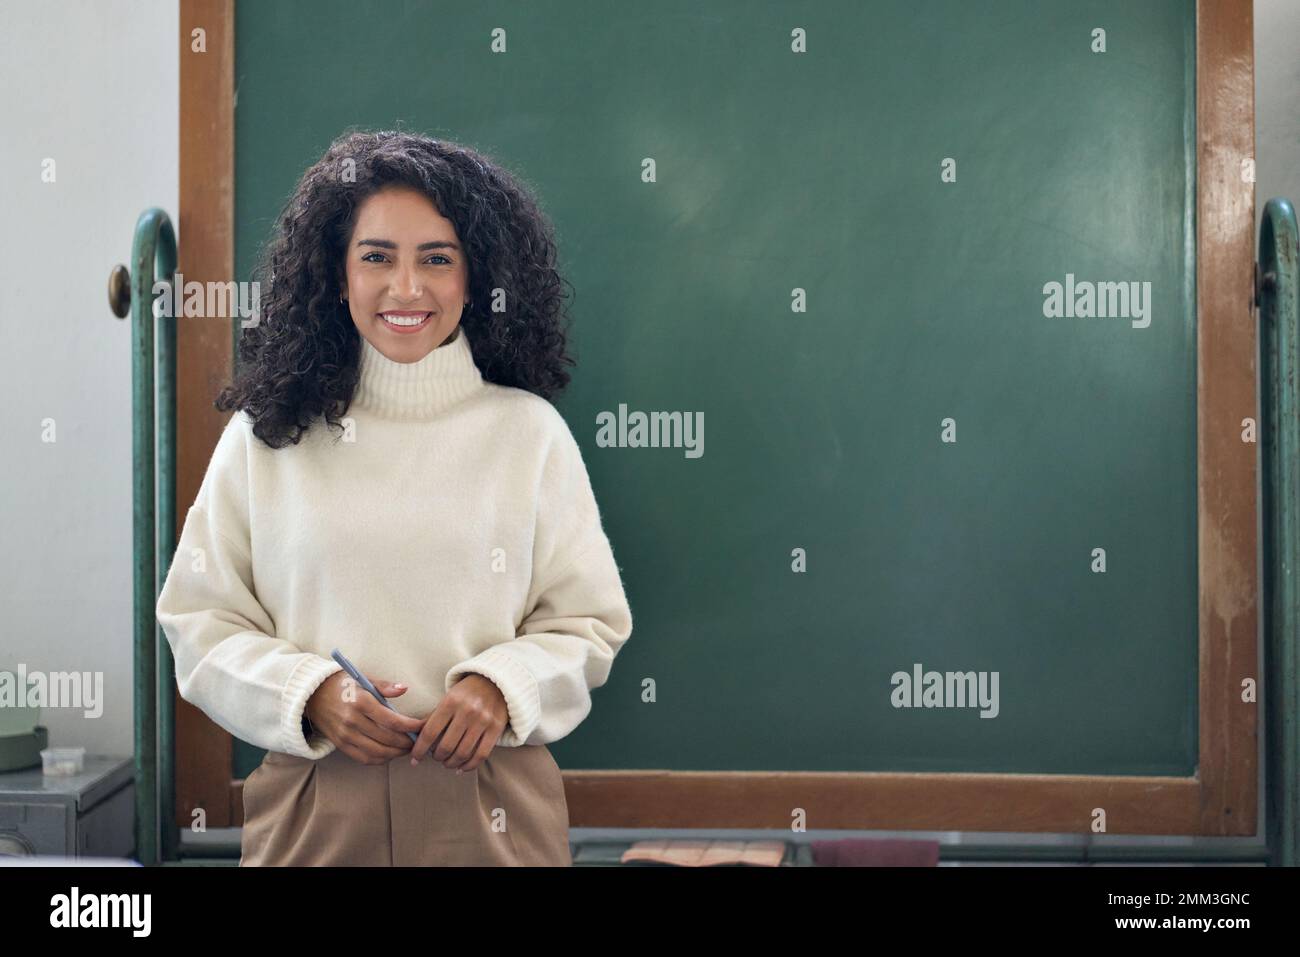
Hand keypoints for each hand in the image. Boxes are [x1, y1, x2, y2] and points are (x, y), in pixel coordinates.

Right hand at [305, 671, 425, 765]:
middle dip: (407, 742)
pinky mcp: (340, 745)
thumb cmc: (341, 685)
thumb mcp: (363, 679)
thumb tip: (405, 689)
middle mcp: (352, 721)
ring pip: (378, 752)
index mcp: (361, 702)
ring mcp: (345, 735)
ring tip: (407, 748)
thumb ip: (385, 686)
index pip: (393, 721)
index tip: (423, 725)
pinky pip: (364, 758)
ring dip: (396, 753)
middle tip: (419, 740)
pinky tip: (390, 754)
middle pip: (388, 739)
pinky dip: (380, 759)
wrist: (311, 695)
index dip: (412, 726)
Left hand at [409, 674, 508, 772]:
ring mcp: (483, 720)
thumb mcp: (448, 698)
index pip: (430, 732)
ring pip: (463, 753)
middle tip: (436, 758)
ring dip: (451, 763)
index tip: (414, 759)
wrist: (495, 681)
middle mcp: (467, 711)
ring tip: (447, 763)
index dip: (420, 749)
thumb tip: (417, 741)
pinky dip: (469, 766)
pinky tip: (461, 768)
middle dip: (437, 757)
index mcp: (450, 701)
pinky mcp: (496, 728)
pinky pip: (481, 755)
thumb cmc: (466, 693)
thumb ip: (434, 717)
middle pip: (446, 746)